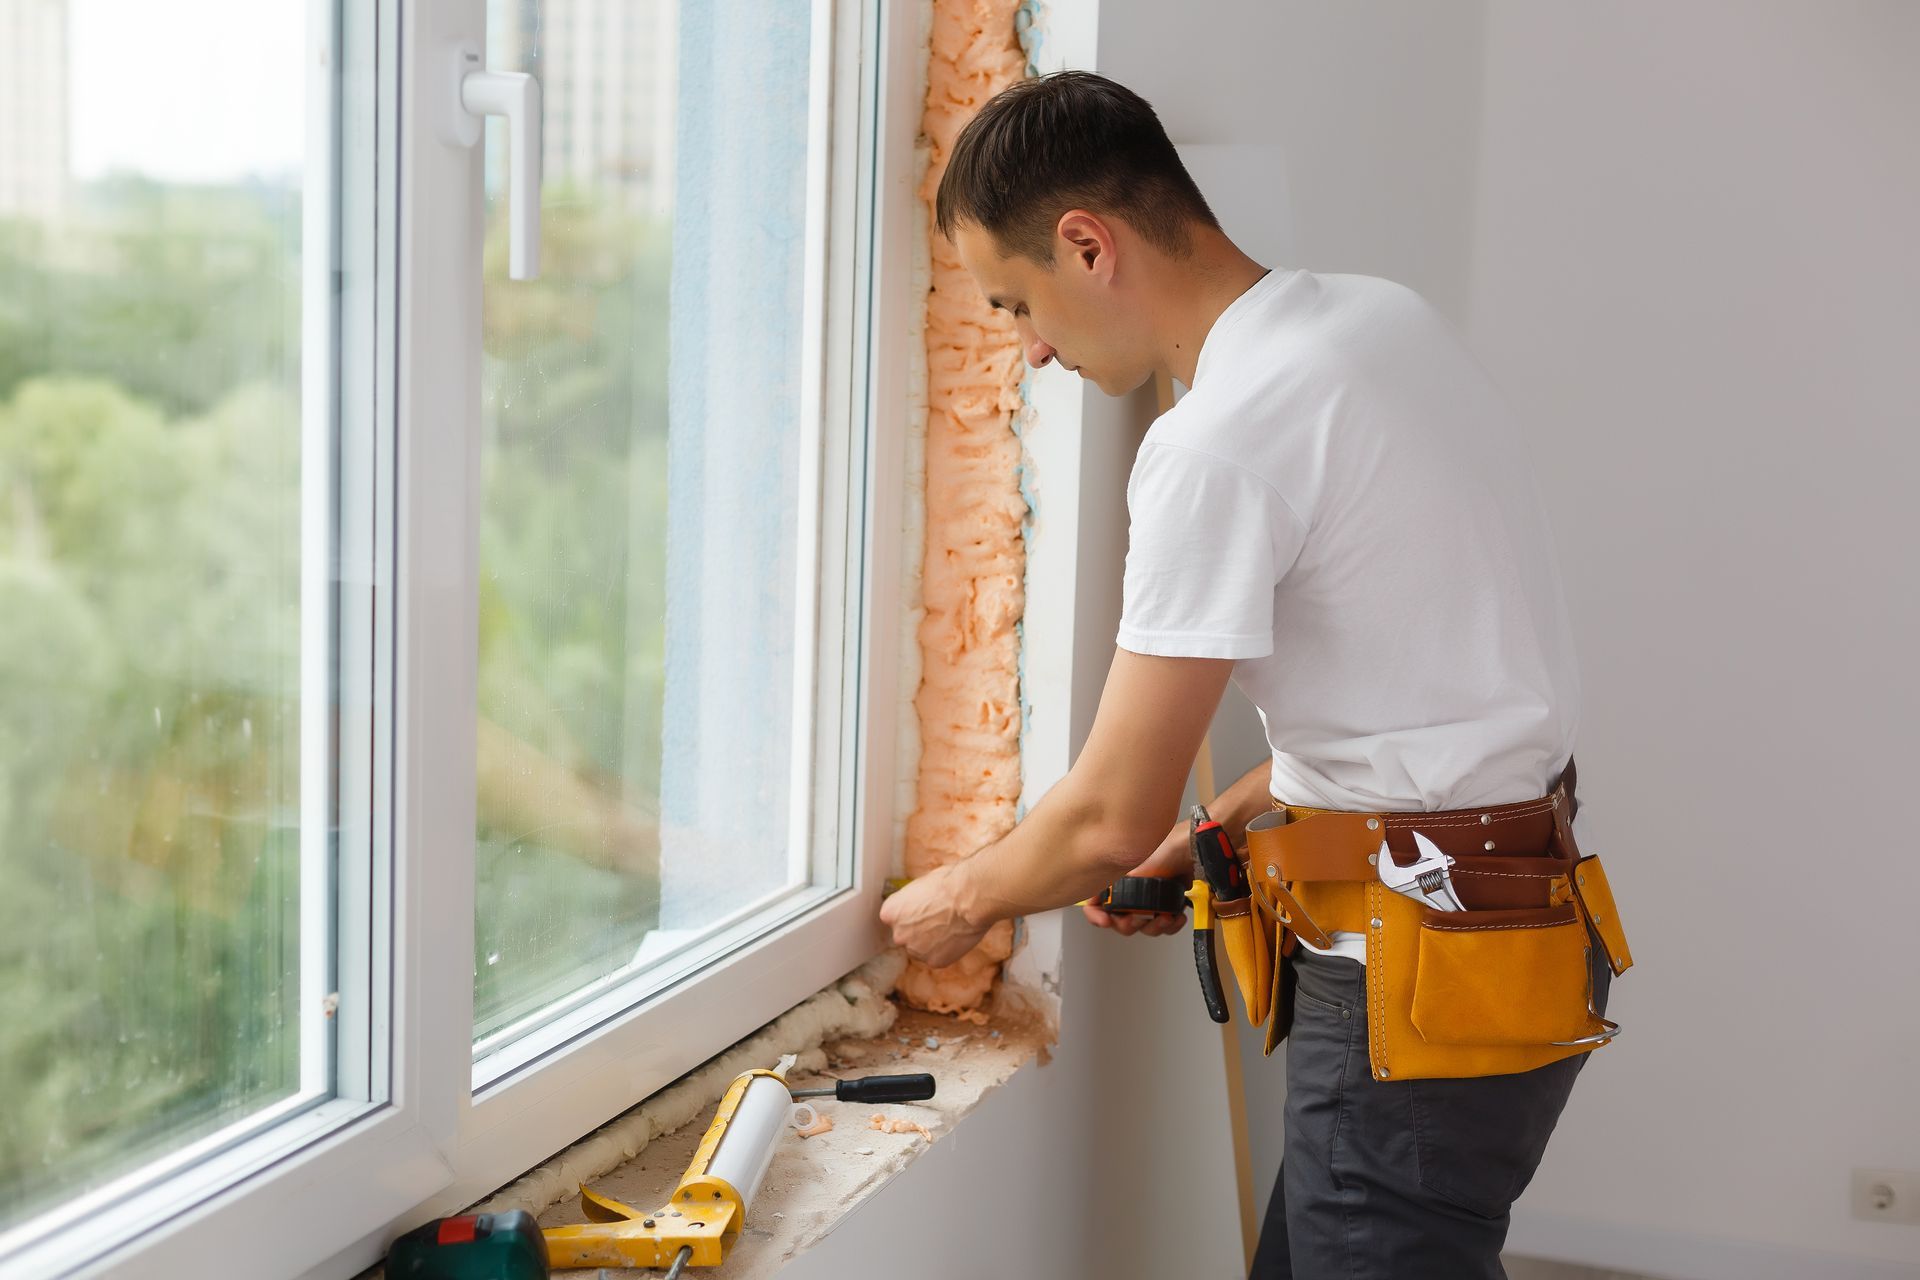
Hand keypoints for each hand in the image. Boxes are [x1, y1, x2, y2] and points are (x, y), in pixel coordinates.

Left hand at [879, 862, 990, 967]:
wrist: (968, 899)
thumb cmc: (948, 885)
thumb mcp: (921, 885)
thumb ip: (912, 902)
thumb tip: (917, 903)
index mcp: (890, 913)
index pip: (895, 918)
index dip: (911, 914)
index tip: (923, 910)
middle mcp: (898, 934)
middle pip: (907, 935)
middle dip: (919, 930)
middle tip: (938, 919)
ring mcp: (916, 950)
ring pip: (922, 948)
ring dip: (932, 941)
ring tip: (950, 927)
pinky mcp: (934, 961)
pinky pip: (938, 957)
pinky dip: (946, 950)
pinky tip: (956, 936)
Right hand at [1082, 819, 1190, 937]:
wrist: (1193, 850)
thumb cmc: (1166, 849)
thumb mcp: (1134, 868)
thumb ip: (1117, 888)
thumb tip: (1104, 903)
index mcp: (1115, 879)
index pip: (1095, 902)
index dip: (1096, 915)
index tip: (1106, 920)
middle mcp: (1129, 889)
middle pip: (1119, 920)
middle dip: (1130, 924)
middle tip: (1137, 920)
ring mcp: (1148, 898)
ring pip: (1143, 926)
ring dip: (1153, 927)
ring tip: (1164, 918)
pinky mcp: (1166, 904)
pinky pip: (1163, 925)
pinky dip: (1169, 925)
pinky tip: (1175, 917)